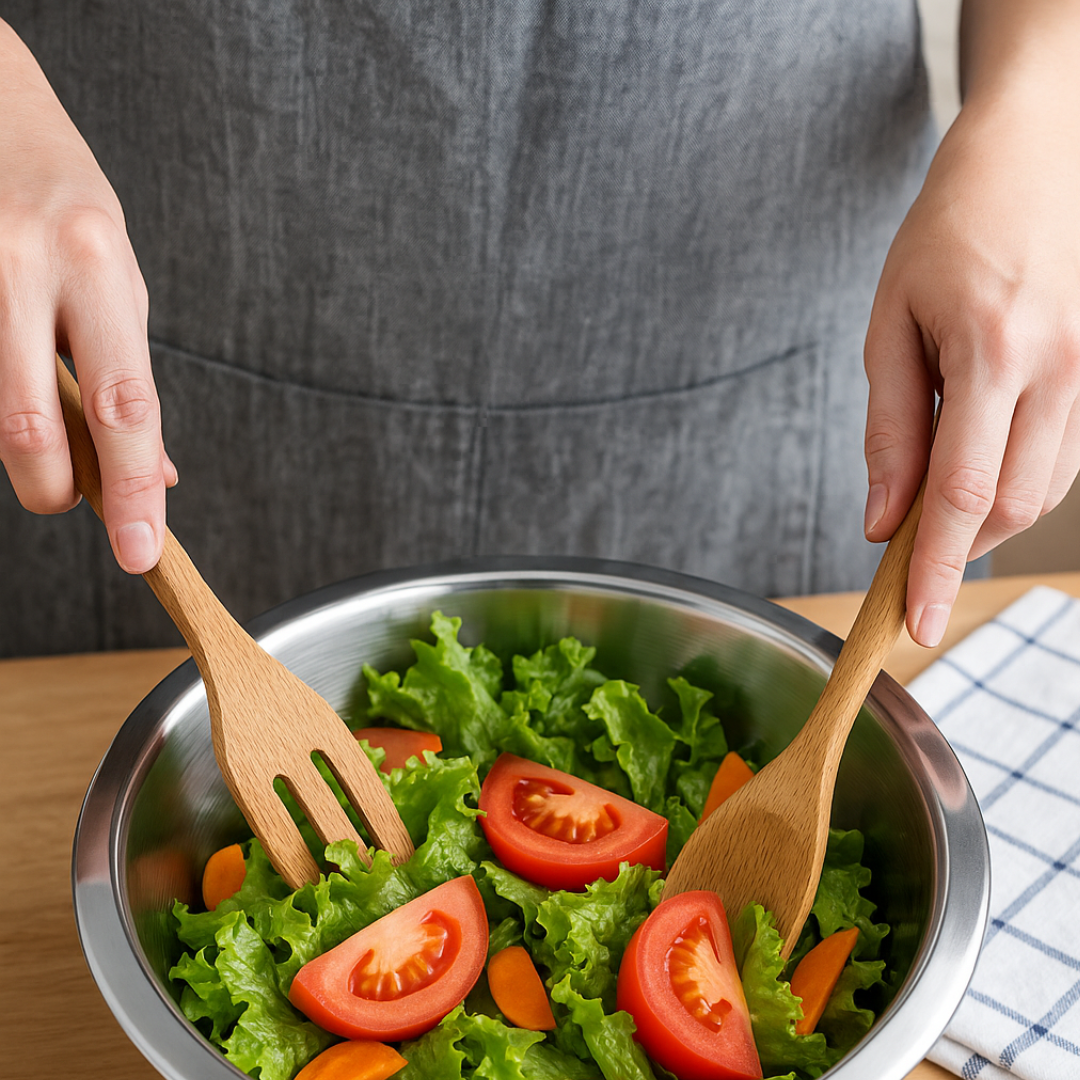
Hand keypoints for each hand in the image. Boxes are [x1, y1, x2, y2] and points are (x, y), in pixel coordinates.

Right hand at [0, 21, 173, 572]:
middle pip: (31, 427)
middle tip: (69, 497)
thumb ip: (127, 376)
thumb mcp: (117, 280)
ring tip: (43, 421)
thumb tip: (154, 473)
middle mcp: (22, 266)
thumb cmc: (60, 199)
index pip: (125, 405)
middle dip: (55, 490)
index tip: (141, 552)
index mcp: (94, 263)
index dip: (132, 491)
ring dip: (20, 452)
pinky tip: (13, 374)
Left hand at [863, 93, 1079, 646]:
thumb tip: (882, 522)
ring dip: (981, 520)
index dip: (936, 571)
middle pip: (1006, 506)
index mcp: (995, 355)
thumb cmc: (948, 234)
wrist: (1034, 161)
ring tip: (928, 502)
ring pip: (1039, 494)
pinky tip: (974, 467)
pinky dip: (1011, 485)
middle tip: (900, 559)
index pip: (961, 495)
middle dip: (953, 548)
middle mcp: (1060, 372)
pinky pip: (1060, 462)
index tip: (916, 626)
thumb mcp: (890, 326)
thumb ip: (888, 430)